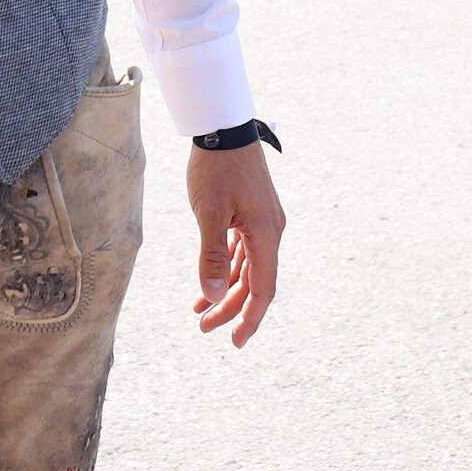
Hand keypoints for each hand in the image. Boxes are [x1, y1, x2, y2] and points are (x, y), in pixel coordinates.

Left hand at [189, 142, 283, 347]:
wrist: (223, 127)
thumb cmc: (216, 168)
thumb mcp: (209, 212)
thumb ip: (211, 255)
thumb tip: (211, 294)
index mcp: (266, 234)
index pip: (262, 289)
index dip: (250, 318)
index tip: (236, 342)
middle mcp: (270, 231)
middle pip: (254, 282)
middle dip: (231, 307)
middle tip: (205, 328)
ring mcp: (262, 221)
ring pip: (248, 267)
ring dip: (226, 289)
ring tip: (201, 309)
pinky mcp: (252, 213)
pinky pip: (242, 250)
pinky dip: (226, 268)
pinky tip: (209, 279)